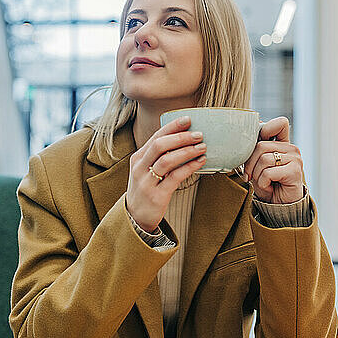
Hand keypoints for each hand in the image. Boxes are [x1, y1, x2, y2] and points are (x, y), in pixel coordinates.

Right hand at [126, 116, 206, 232]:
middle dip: (181, 137)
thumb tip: (183, 139)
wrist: (135, 217)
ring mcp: (147, 182)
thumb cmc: (146, 189)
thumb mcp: (146, 170)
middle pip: (159, 145)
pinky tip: (200, 162)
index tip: (188, 119)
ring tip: (202, 147)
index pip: (155, 136)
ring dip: (187, 151)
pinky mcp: (157, 195)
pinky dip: (189, 167)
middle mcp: (140, 168)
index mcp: (138, 158)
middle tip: (198, 134)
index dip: (172, 127)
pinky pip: (175, 177)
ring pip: (167, 160)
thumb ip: (159, 156)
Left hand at [243, 117, 303, 203]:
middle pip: (261, 146)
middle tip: (250, 176)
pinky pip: (268, 172)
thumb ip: (255, 149)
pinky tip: (269, 187)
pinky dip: (263, 183)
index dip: (265, 130)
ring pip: (263, 159)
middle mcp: (291, 148)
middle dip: (250, 164)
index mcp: (283, 143)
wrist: (279, 206)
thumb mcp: (257, 164)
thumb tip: (250, 131)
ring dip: (257, 175)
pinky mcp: (295, 171)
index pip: (280, 124)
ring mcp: (295, 159)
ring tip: (263, 183)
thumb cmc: (267, 184)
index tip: (254, 147)